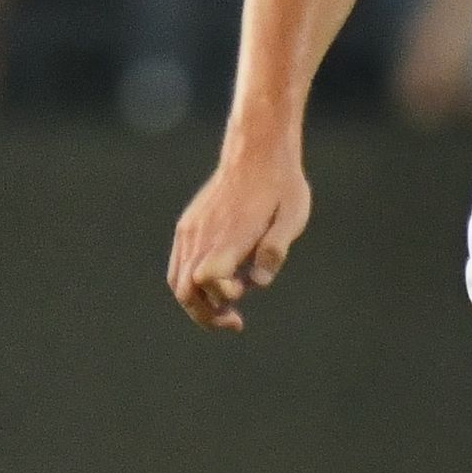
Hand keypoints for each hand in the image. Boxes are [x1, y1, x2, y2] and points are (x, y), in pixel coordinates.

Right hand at [165, 145, 312, 334]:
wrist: (256, 150)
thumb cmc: (281, 185)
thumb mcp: (293, 215)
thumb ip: (275, 249)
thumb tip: (258, 283)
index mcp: (229, 234)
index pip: (205, 278)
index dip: (220, 296)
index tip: (242, 294)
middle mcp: (203, 235)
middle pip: (185, 290)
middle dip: (206, 315)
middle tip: (234, 322)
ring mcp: (191, 230)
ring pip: (177, 281)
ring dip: (197, 303)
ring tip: (225, 309)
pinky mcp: (188, 225)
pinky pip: (178, 265)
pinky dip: (190, 285)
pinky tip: (216, 284)